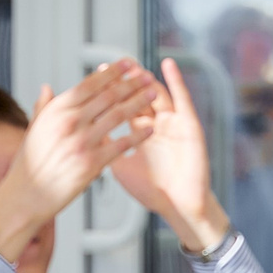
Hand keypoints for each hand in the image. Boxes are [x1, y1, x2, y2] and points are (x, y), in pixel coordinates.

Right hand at [0, 61, 159, 259]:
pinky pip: (121, 144)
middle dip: (132, 83)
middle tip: (147, 76)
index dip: (111, 72)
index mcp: (57, 110)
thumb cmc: (30, 163)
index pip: (90, 84)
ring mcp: (82, 142)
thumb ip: (43, 107)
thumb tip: (47, 87)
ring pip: (118, 115)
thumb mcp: (33, 130)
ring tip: (153, 95)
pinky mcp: (92, 163)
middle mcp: (70, 122)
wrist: (27, 195)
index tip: (127, 63)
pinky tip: (150, 129)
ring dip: (139, 102)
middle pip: (108, 95)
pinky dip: (138, 135)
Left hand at [107, 59, 228, 254]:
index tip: (95, 76)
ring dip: (144, 78)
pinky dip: (176, 81)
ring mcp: (174, 123)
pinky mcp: (190, 126)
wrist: (179, 207)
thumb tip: (82, 131)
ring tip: (133, 65)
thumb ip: (105, 145)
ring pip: (157, 93)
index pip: (122, 105)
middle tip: (112, 65)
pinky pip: (183, 100)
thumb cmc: (152, 191)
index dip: (109, 91)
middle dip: (124, 80)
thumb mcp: (119, 165)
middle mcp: (158, 124)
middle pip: (138, 96)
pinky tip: (167, 65)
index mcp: (141, 132)